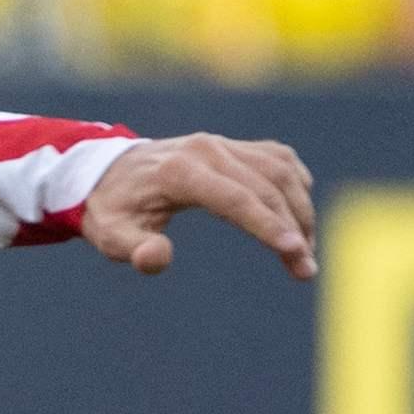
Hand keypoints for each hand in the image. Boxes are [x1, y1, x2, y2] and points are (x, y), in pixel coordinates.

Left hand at [80, 134, 316, 278]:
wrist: (107, 171)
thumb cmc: (113, 208)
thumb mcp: (110, 235)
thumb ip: (133, 250)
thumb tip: (157, 258)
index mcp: (179, 172)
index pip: (236, 198)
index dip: (268, 225)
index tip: (295, 252)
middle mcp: (208, 150)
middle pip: (266, 187)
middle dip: (293, 229)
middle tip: (305, 270)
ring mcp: (224, 144)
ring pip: (280, 172)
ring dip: (301, 211)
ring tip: (305, 252)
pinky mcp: (235, 145)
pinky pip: (279, 160)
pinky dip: (296, 186)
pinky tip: (300, 216)